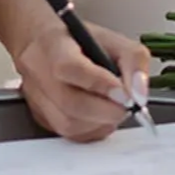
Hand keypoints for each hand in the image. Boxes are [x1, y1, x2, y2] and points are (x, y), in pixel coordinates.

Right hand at [11, 17, 151, 141]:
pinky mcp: (40, 118)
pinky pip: (69, 135)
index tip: (124, 92)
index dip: (100, 84)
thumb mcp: (113, 39)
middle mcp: (38, 72)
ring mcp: (36, 98)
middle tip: (127, 105)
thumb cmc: (78, 42)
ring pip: (69, 124)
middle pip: (70, 103)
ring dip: (101, 122)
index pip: (71, 67)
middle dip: (107, 110)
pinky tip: (101, 117)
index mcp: (54, 45)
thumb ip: (133, 61)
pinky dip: (92, 130)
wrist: (44, 47)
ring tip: (114, 108)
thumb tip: (139, 93)